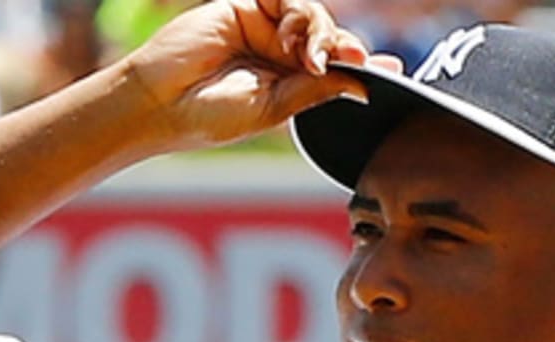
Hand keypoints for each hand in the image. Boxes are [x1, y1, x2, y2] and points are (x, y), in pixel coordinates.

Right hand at [125, 0, 395, 149]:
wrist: (162, 102)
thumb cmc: (211, 117)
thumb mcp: (274, 109)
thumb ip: (315, 92)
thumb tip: (362, 83)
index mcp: (291, 86)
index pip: (336, 71)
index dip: (365, 67)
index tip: (393, 69)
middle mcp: (280, 56)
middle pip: (332, 39)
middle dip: (345, 49)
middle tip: (355, 61)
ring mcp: (264, 28)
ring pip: (314, 16)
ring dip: (319, 32)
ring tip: (305, 58)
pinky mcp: (247, 4)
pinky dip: (297, 12)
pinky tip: (291, 38)